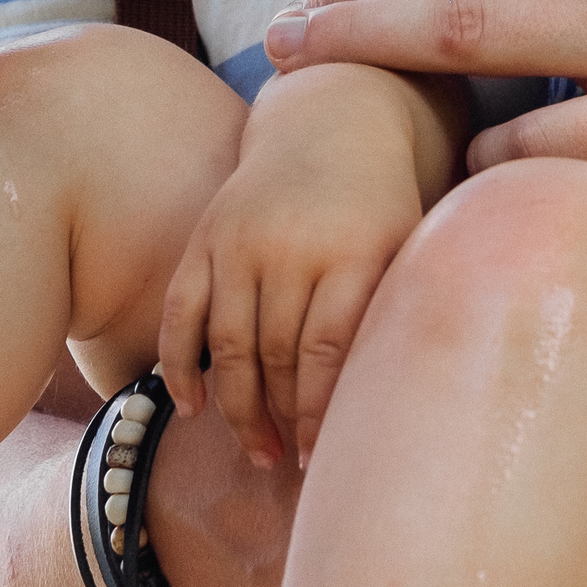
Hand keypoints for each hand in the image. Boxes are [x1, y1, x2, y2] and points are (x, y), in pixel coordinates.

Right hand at [158, 66, 428, 465]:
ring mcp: (240, 240)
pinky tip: (192, 408)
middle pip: (275, 354)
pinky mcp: (206, 237)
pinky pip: (180, 312)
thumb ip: (397, 314)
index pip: (326, 351)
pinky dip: (179, 365)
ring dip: (237, 409)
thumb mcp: (407, 247)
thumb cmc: (382, 205)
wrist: (332, 125)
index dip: (320, 412)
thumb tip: (387, 411)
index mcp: (349, 251)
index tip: (324, 456)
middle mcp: (289, 245)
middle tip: (290, 461)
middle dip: (282, 418)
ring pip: (226, 344)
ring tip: (259, 451)